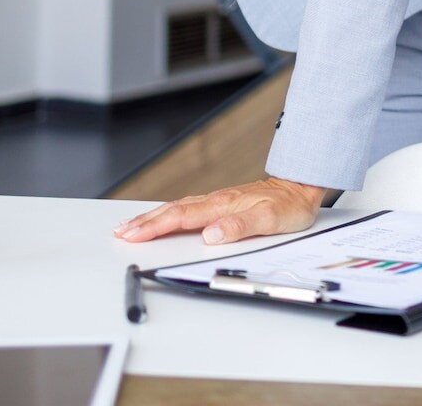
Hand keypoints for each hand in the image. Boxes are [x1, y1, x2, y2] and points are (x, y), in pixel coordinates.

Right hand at [112, 176, 328, 245]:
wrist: (301, 187)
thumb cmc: (289, 206)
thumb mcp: (270, 220)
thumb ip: (240, 227)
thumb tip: (210, 235)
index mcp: (222, 206)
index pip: (181, 218)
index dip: (155, 227)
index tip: (133, 235)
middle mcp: (216, 201)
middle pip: (172, 211)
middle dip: (144, 223)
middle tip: (120, 233)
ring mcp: (217, 201)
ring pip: (177, 208)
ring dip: (151, 217)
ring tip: (130, 226)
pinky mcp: (221, 204)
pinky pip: (186, 208)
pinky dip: (168, 214)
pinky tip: (161, 217)